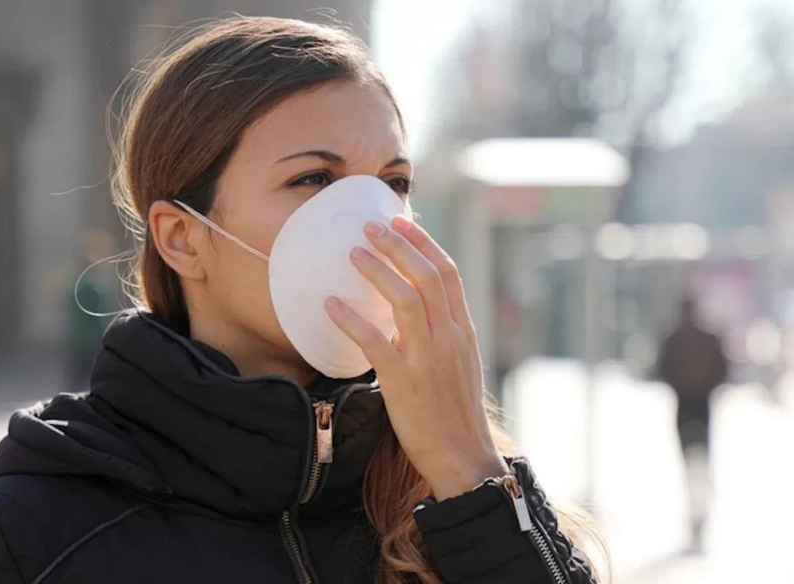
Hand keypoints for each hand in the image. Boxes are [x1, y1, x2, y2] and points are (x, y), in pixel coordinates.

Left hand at [325, 216, 507, 499]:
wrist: (463, 456)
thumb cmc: (455, 411)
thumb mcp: (459, 363)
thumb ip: (442, 331)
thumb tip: (417, 304)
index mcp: (463, 331)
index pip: (447, 273)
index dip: (423, 243)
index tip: (401, 222)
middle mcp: (450, 338)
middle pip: (427, 277)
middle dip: (399, 245)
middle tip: (370, 225)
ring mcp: (429, 359)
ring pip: (407, 301)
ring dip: (377, 272)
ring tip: (352, 253)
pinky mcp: (404, 383)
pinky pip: (376, 343)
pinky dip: (352, 320)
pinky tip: (330, 305)